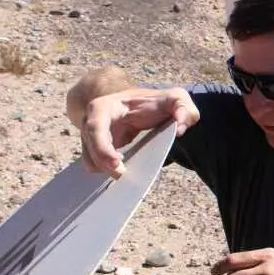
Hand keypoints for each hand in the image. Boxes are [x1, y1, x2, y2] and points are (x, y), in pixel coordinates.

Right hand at [80, 88, 198, 177]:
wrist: (143, 104)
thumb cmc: (157, 101)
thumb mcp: (175, 98)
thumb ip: (184, 108)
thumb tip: (180, 128)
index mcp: (106, 106)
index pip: (95, 127)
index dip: (102, 147)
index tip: (117, 163)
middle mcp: (92, 120)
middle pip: (89, 147)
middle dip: (104, 163)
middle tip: (123, 175)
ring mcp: (91, 135)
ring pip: (90, 159)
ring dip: (104, 170)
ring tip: (125, 174)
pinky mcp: (97, 148)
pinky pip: (95, 163)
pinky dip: (106, 171)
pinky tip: (123, 172)